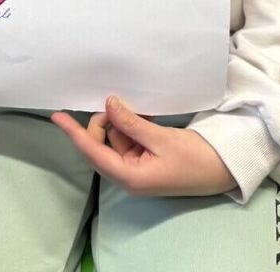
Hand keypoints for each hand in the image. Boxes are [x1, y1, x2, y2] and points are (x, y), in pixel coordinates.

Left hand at [51, 95, 236, 196]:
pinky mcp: (145, 159)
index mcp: (129, 175)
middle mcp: (127, 173)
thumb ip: (131, 123)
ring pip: (114, 138)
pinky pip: (128, 138)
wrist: (221, 169)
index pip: (93, 151)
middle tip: (119, 103)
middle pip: (101, 143)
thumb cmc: (194, 159)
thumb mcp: (161, 138)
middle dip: (105, 121)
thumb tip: (109, 105)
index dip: (74, 133)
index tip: (58, 116)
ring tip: (137, 109)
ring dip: (121, 121)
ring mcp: (136, 166)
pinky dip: (130, 124)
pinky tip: (141, 114)